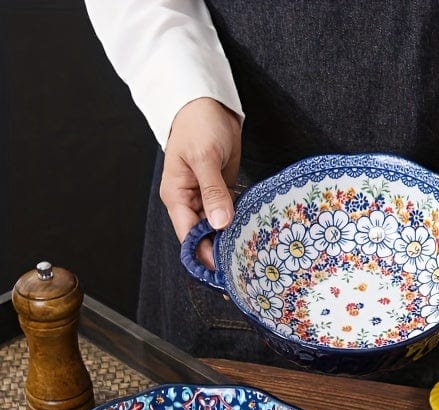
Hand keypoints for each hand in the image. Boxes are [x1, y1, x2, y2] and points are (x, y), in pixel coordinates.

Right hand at [159, 97, 242, 267]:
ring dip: (233, 242)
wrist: (209, 104)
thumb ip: (213, 191)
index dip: (204, 254)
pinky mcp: (223, 194)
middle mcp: (190, 203)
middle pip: (203, 238)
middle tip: (246, 270)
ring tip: (254, 261)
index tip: (224, 269)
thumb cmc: (199, 125)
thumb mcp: (205, 157)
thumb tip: (220, 223)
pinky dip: (240, 227)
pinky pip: (230, 217)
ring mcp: (207, 200)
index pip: (188, 235)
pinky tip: (256, 240)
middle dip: (221, 253)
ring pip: (218, 230)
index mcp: (177, 196)